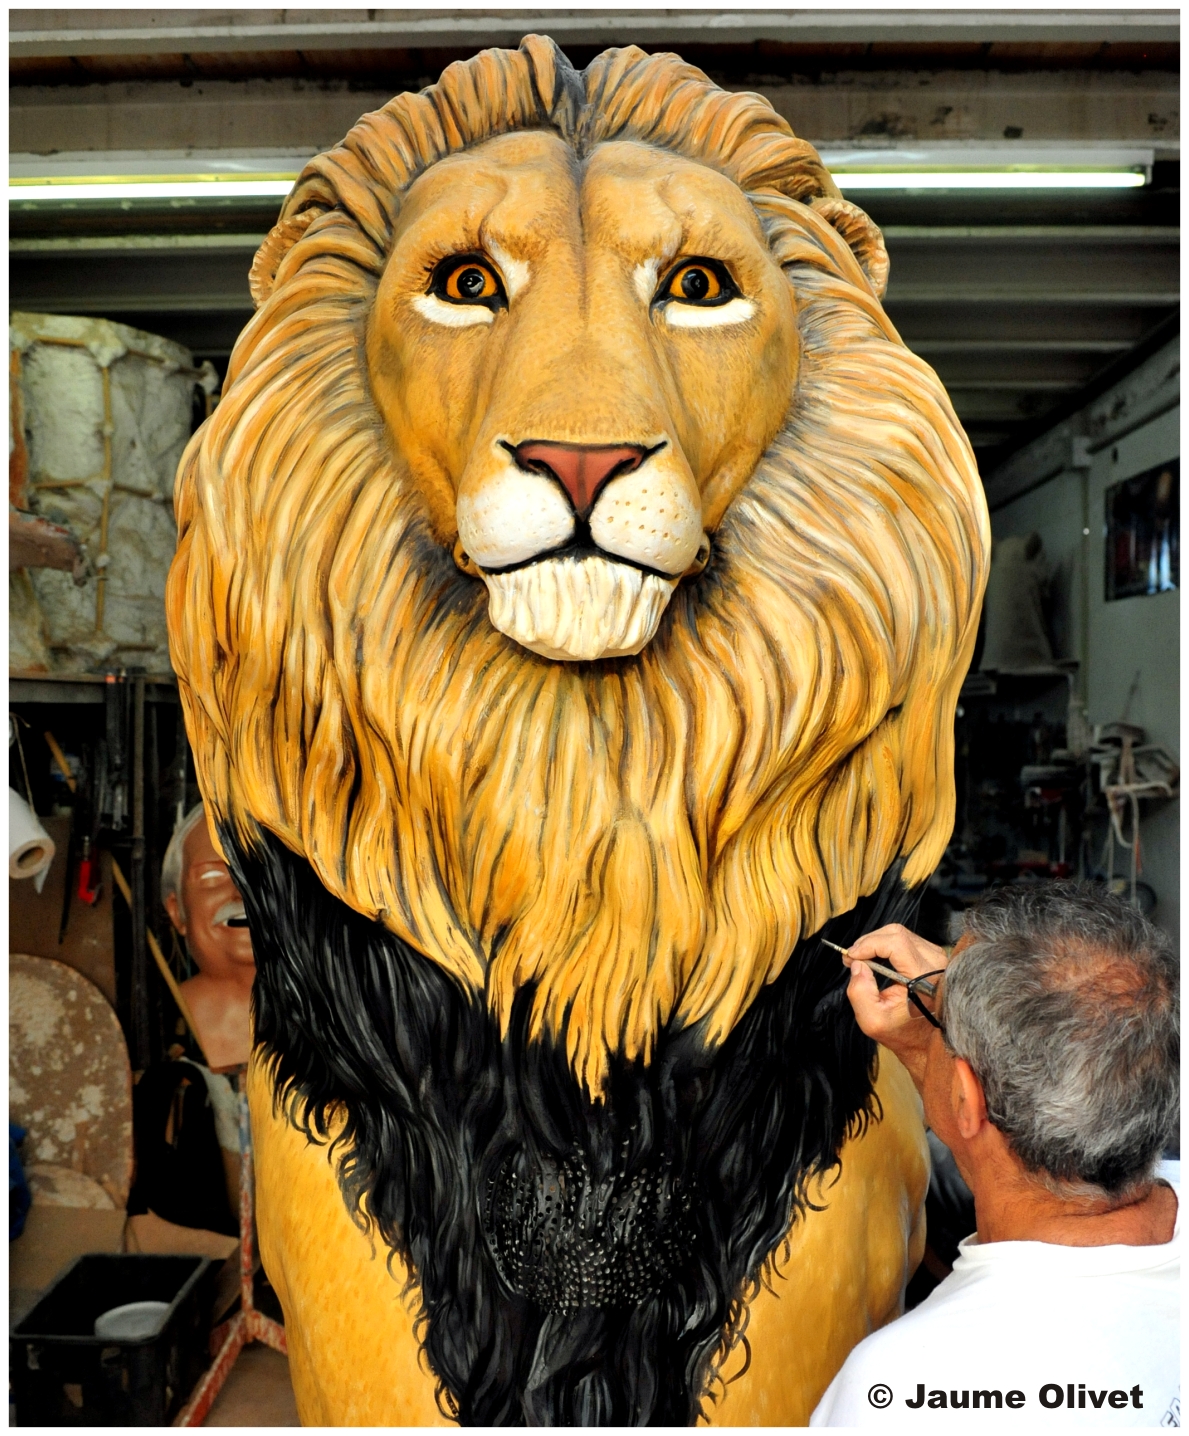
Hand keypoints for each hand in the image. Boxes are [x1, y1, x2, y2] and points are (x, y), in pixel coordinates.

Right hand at [841, 924, 948, 1081]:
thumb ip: (860, 992)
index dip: (869, 944)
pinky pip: (906, 939)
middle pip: (896, 933)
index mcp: (924, 978)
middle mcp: (936, 963)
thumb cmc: (901, 1032)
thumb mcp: (872, 1020)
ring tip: (862, 958)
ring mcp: (937, 957)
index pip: (896, 943)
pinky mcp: (933, 955)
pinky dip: (886, 945)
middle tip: (853, 957)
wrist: (925, 1041)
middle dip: (869, 941)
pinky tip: (876, 959)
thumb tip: (857, 963)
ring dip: (876, 942)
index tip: (851, 956)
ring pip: (900, 933)